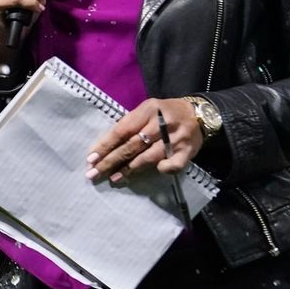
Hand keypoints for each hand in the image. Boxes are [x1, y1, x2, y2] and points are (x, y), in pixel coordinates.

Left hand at [86, 97, 205, 182]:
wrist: (199, 113)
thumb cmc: (165, 113)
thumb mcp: (147, 110)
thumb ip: (129, 123)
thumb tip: (104, 145)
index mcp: (148, 110)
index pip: (121, 130)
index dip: (105, 145)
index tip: (90, 159)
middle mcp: (162, 123)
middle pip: (132, 145)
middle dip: (111, 161)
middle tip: (94, 174)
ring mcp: (176, 138)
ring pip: (149, 157)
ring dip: (129, 169)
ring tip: (113, 178)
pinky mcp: (188, 151)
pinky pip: (173, 164)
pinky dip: (163, 169)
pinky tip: (155, 172)